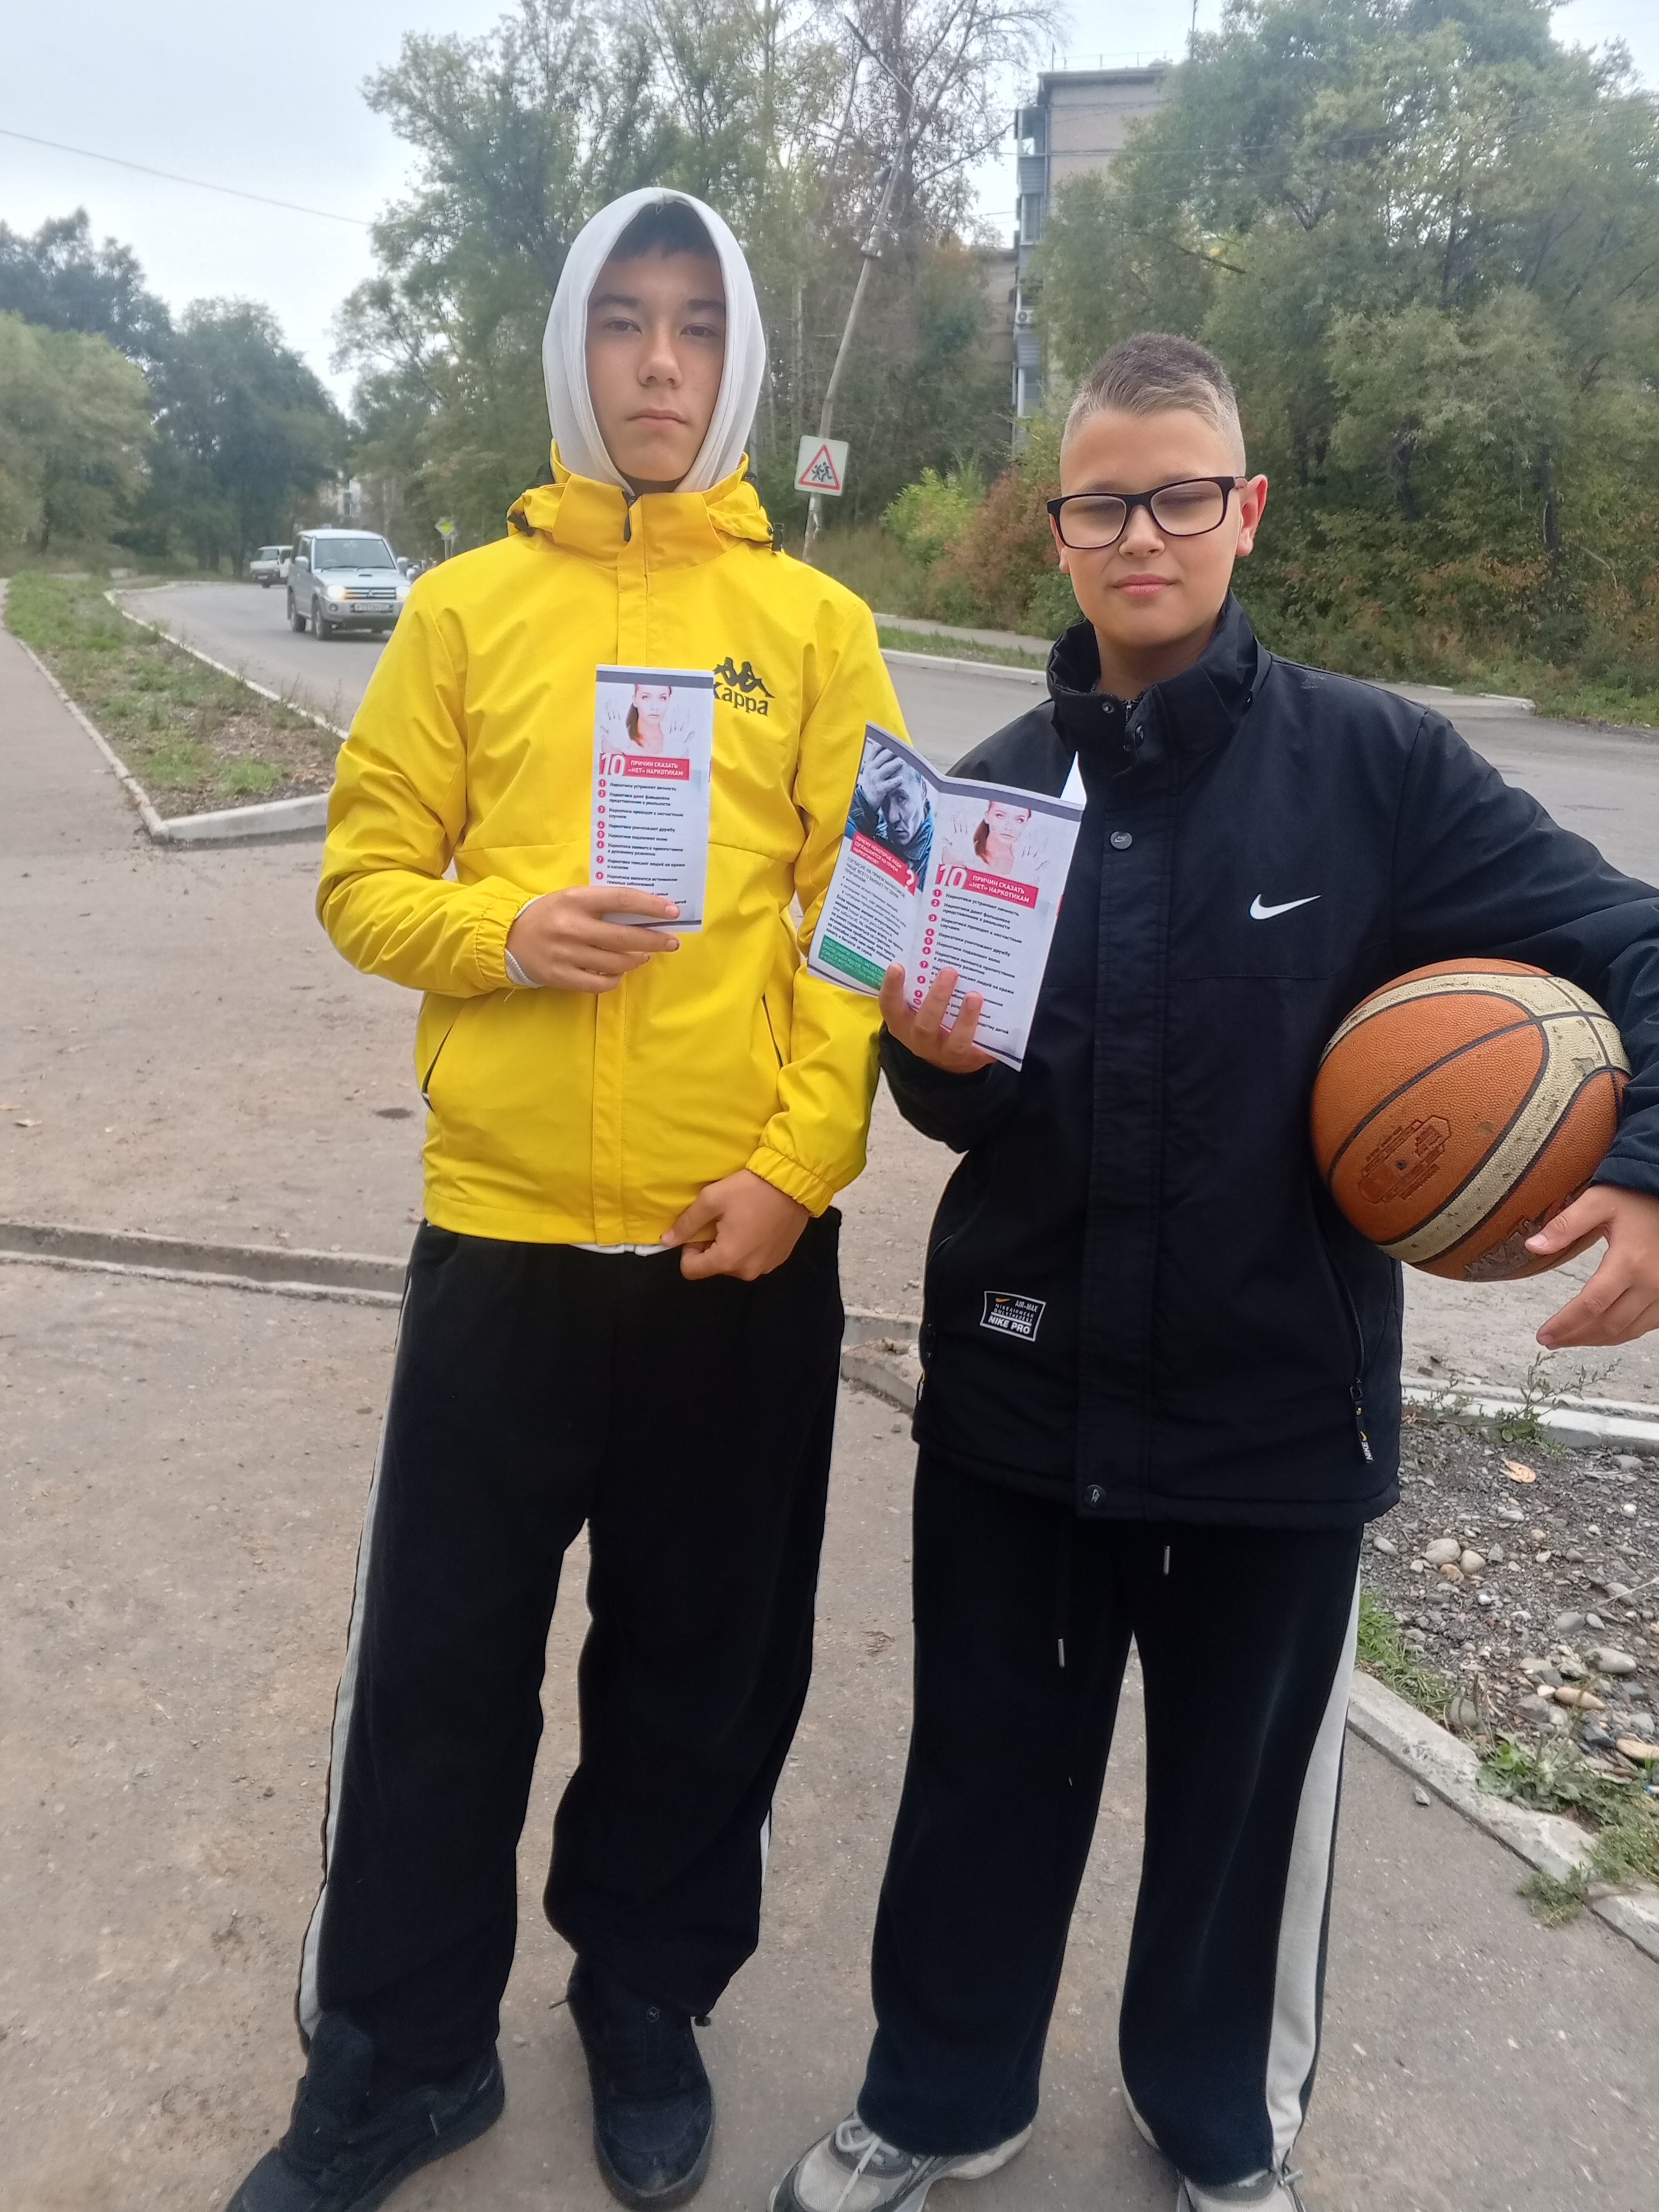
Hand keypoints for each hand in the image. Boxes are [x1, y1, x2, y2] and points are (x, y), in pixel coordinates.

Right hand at [506, 887, 678, 991]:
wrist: (509, 938)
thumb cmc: (550, 915)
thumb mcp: (572, 899)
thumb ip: (602, 904)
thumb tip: (645, 913)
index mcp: (575, 899)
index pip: (621, 900)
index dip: (650, 906)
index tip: (673, 911)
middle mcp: (572, 926)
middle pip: (624, 937)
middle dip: (654, 940)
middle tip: (671, 942)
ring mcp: (566, 954)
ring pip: (616, 963)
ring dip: (636, 959)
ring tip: (642, 955)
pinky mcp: (561, 976)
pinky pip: (600, 983)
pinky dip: (616, 978)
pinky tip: (619, 971)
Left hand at [662, 1169, 809, 1281]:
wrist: (795, 1182)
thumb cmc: (750, 1189)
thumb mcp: (712, 1199)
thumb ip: (686, 1224)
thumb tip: (666, 1241)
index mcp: (727, 1259)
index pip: (691, 1270)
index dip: (688, 1249)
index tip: (702, 1229)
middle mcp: (747, 1271)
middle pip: (714, 1267)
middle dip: (713, 1246)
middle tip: (724, 1219)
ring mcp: (766, 1267)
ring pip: (734, 1263)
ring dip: (732, 1247)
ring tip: (743, 1221)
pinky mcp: (779, 1259)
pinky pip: (754, 1259)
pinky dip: (750, 1246)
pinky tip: (758, 1225)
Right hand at [879, 964, 994, 1073]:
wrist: (945, 1058)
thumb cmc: (929, 1020)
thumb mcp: (916, 1007)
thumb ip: (920, 986)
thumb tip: (935, 945)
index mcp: (902, 1023)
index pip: (890, 1006)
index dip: (892, 988)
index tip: (897, 966)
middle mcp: (920, 1040)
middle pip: (925, 1023)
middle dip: (938, 998)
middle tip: (950, 972)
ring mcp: (944, 1052)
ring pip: (955, 1040)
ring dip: (966, 1019)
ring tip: (975, 996)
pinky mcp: (968, 1059)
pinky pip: (981, 1050)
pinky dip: (991, 1038)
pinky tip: (1001, 1021)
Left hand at [1529, 1185, 1658, 1346]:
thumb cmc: (1637, 1199)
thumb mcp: (1599, 1202)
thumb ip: (1566, 1224)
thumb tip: (1533, 1246)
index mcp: (1629, 1262)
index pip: (1590, 1305)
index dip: (1565, 1324)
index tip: (1543, 1335)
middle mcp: (1651, 1284)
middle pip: (1608, 1324)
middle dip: (1576, 1337)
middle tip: (1550, 1341)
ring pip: (1628, 1331)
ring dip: (1596, 1340)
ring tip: (1570, 1339)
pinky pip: (1645, 1326)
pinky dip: (1621, 1334)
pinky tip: (1601, 1332)